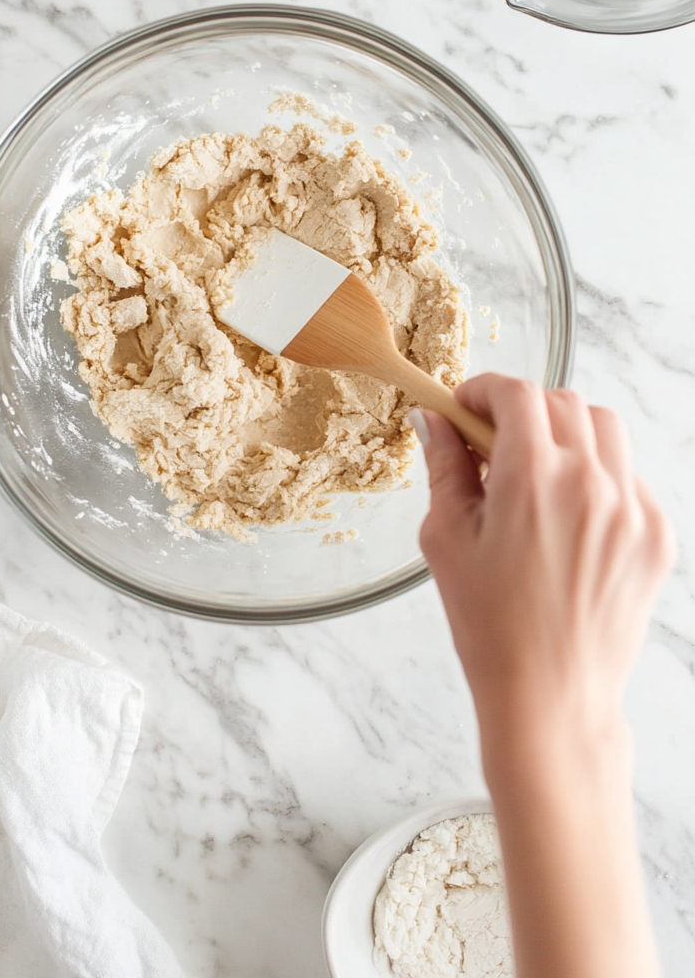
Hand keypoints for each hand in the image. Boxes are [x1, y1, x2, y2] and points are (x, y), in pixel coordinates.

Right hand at [415, 375, 674, 759]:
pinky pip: (630, 477)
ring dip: (567, 433)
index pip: (516, 393)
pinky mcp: (656, 537)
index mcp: (533, 478)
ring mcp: (632, 509)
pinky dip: (599, 477)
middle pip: (562, 402)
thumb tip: (433, 422)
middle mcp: (592, 483)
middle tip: (494, 445)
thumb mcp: (447, 539)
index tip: (467, 409)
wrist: (551, 697)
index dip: (483, 390)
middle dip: (522, 411)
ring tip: (537, 473)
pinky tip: (569, 515)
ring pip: (605, 429)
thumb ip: (444, 468)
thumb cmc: (491, 627)